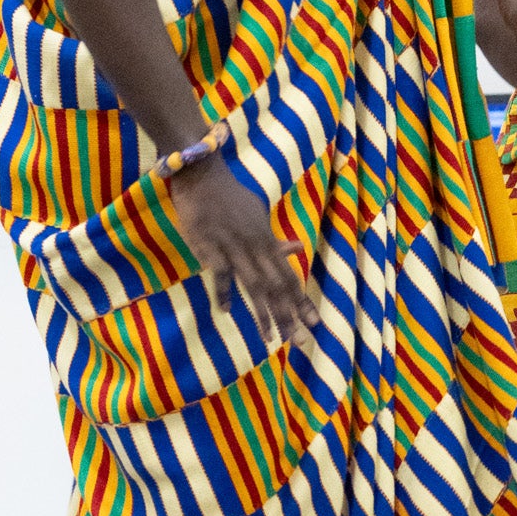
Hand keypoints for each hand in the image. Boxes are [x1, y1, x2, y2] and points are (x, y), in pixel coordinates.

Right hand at [167, 155, 315, 341]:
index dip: (302, 301)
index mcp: (267, 241)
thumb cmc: (229, 197)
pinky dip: (224, 292)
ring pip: (254, 285)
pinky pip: (219, 273)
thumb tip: (298, 248)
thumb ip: (274, 239)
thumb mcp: (258, 215)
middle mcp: (256, 246)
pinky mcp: (209, 245)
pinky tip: (228, 312)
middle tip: (300, 342)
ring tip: (270, 338)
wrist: (201, 174)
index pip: (290, 277)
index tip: (315, 324)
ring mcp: (233, 246)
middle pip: (277, 287)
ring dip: (264, 313)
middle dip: (290, 315)